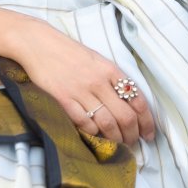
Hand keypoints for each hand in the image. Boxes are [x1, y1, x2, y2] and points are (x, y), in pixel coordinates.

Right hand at [0, 18, 155, 148]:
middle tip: (133, 143)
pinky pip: (84, 123)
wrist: (38, 44)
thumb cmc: (69, 53)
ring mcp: (81, 91)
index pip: (138, 100)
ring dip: (115, 138)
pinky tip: (96, 135)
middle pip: (125, 117)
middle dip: (133, 135)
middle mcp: (99, 81)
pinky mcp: (63, 99)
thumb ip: (113, 80)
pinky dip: (93, 133)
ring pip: (107, 123)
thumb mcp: (97, 60)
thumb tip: (130, 104)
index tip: (149, 134)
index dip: (147, 121)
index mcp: (111, 70)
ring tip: (118, 143)